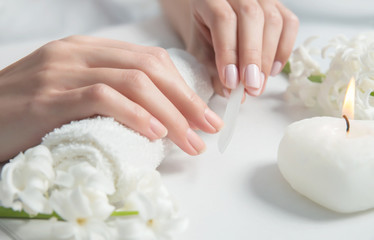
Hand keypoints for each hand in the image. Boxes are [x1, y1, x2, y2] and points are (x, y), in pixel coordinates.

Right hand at [0, 36, 222, 160]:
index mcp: (87, 50)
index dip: (182, 86)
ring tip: (190, 140)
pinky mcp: (49, 98)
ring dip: (170, 114)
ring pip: (133, 82)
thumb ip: (108, 93)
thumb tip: (155, 115)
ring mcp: (62, 73)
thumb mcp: (72, 92)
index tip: (202, 112)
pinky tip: (154, 134)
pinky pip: (103, 98)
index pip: (148, 59)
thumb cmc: (28, 112)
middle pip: (149, 68)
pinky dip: (134, 115)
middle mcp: (77, 54)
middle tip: (208, 126)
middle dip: (186, 100)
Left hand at [160, 0, 298, 96]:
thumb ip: (212, 70)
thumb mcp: (200, 50)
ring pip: (273, 21)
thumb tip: (228, 93)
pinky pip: (289, 24)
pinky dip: (284, 50)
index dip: (229, 53)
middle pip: (251, 18)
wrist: (212, 15)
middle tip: (250, 87)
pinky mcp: (278, 5)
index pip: (223, 20)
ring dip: (268, 58)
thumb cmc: (205, 33)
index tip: (231, 82)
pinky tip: (272, 70)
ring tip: (258, 84)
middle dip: (252, 57)